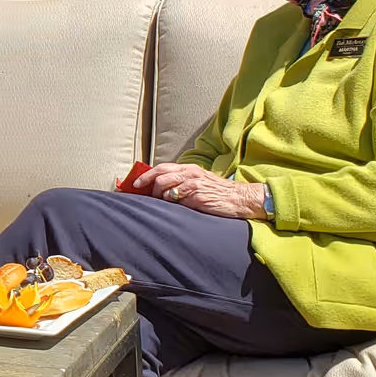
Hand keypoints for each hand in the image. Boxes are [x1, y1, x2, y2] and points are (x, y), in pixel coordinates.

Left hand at [137, 163, 269, 220]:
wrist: (240, 199)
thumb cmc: (218, 192)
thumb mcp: (199, 181)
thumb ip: (181, 181)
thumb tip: (158, 188)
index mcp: (189, 168)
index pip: (161, 168)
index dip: (145, 175)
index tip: (134, 184)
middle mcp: (190, 174)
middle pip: (159, 177)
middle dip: (148, 188)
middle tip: (146, 197)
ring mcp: (194, 185)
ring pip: (165, 189)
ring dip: (160, 198)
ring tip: (166, 204)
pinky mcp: (198, 197)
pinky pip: (177, 200)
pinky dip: (173, 205)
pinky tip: (178, 208)